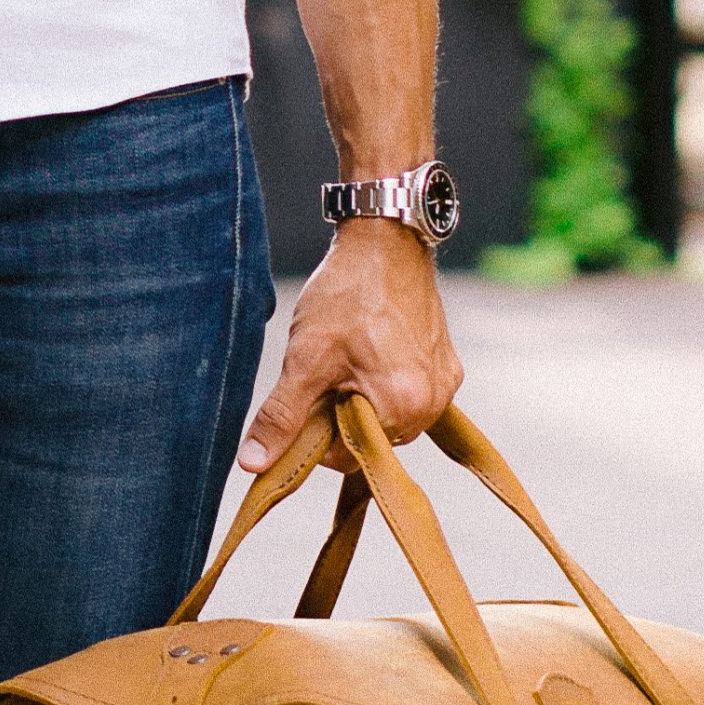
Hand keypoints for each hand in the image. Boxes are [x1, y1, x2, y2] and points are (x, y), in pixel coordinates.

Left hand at [241, 221, 462, 470]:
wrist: (385, 241)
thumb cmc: (347, 294)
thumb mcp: (305, 358)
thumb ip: (282, 416)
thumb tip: (255, 464)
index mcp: (403, 406)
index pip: (349, 457)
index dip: (317, 432)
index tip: (307, 397)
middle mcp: (433, 402)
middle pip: (372, 438)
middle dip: (342, 415)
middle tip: (327, 371)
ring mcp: (445, 384)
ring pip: (390, 417)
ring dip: (364, 399)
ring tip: (350, 358)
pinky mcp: (448, 366)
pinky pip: (411, 394)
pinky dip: (386, 382)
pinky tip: (371, 350)